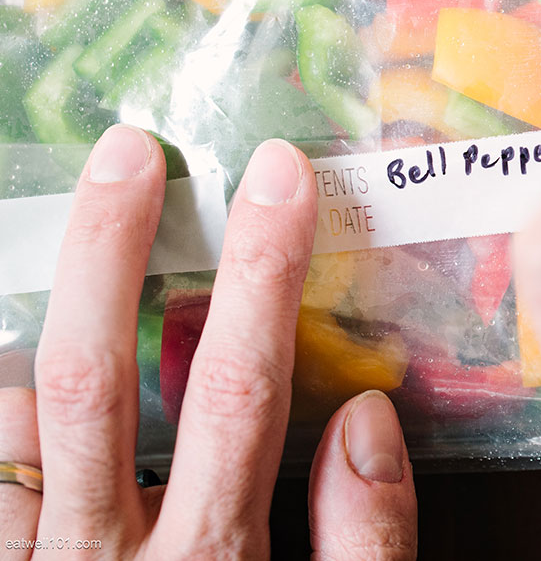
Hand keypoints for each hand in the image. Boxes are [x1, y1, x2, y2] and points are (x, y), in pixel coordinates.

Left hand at [0, 127, 416, 559]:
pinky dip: (7, 410)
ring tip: (84, 239)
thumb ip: (365, 542)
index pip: (238, 386)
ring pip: (20, 416)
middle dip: (111, 249)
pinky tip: (33, 374)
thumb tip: (368, 419)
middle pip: (93, 379)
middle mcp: (105, 557)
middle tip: (129, 156)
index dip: (261, 272)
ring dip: (48, 316)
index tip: (279, 178)